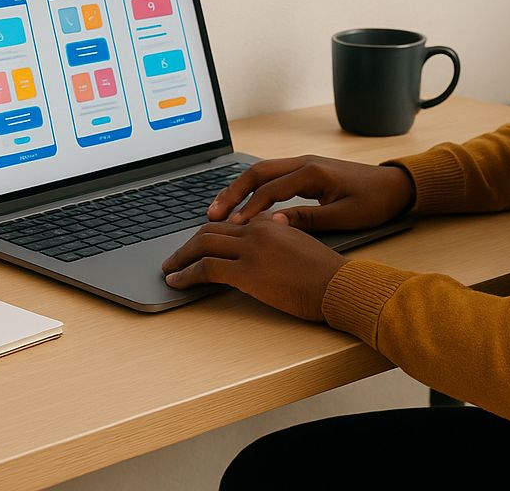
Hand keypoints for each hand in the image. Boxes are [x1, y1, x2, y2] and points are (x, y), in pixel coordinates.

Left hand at [162, 214, 345, 320]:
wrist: (340, 286)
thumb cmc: (327, 274)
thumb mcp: (301, 246)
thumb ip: (278, 241)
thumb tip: (259, 251)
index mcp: (271, 223)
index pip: (229, 222)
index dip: (207, 233)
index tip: (195, 246)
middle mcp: (257, 230)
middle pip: (210, 230)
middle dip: (187, 244)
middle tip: (174, 257)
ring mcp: (251, 250)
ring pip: (202, 245)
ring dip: (180, 258)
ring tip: (169, 270)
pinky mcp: (247, 272)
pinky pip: (206, 269)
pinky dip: (186, 274)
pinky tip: (178, 282)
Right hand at [208, 155, 415, 230]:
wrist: (396, 186)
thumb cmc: (375, 202)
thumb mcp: (344, 216)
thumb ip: (308, 219)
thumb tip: (273, 225)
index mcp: (313, 173)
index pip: (271, 190)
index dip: (249, 209)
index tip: (233, 227)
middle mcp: (305, 163)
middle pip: (258, 173)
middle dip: (233, 193)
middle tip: (212, 215)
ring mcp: (305, 164)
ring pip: (262, 172)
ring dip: (239, 189)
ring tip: (219, 210)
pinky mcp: (306, 171)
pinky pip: (272, 177)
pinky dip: (254, 189)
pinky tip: (243, 204)